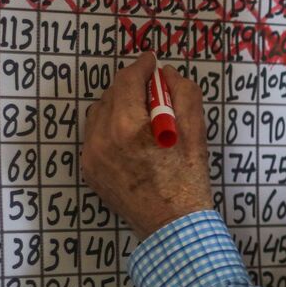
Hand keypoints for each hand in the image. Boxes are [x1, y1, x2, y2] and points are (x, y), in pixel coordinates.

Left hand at [82, 52, 213, 239]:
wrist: (173, 225)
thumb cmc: (187, 180)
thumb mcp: (195, 132)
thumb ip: (184, 94)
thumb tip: (168, 75)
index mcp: (128, 127)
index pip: (127, 80)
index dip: (141, 66)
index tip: (151, 61)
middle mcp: (102, 139)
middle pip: (111, 94)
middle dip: (131, 85)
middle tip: (152, 89)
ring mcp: (92, 156)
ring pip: (100, 113)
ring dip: (119, 105)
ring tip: (142, 114)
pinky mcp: (90, 170)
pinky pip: (96, 136)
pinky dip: (111, 128)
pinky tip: (131, 137)